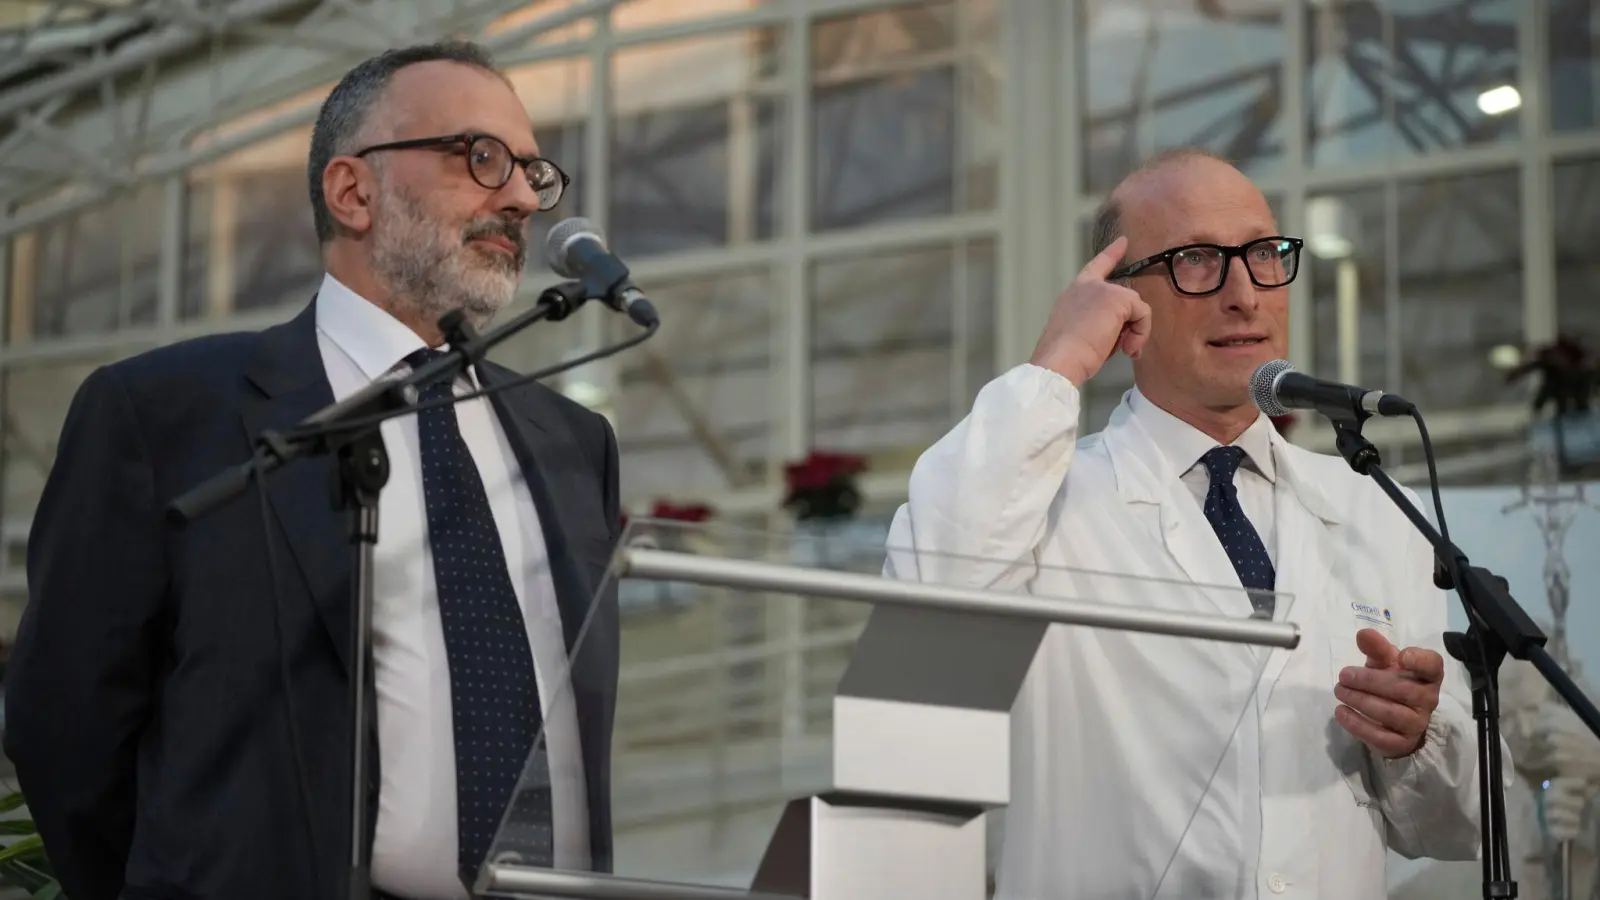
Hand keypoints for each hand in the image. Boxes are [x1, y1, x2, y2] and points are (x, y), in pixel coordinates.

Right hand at [1028, 236, 1152, 385]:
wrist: (1060, 359)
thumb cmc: (1066, 356)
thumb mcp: (1080, 333)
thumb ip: (1099, 322)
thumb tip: (1125, 332)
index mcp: (1073, 293)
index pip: (1095, 268)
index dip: (1111, 254)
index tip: (1123, 242)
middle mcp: (1087, 286)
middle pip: (1123, 298)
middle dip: (1128, 324)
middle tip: (1124, 348)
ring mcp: (1102, 289)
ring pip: (1135, 308)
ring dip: (1134, 332)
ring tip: (1122, 351)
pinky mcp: (1117, 299)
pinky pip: (1143, 314)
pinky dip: (1140, 334)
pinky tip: (1127, 349)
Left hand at [1333, 628, 1443, 758]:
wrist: (1395, 722)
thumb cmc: (1391, 683)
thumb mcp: (1384, 664)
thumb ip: (1377, 649)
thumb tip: (1363, 634)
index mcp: (1427, 676)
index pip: (1433, 666)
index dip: (1420, 661)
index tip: (1401, 656)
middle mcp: (1428, 699)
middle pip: (1403, 690)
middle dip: (1369, 681)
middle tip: (1344, 675)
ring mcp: (1417, 724)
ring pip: (1391, 713)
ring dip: (1360, 701)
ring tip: (1339, 691)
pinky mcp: (1402, 743)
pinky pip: (1381, 737)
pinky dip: (1358, 725)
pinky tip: (1341, 712)